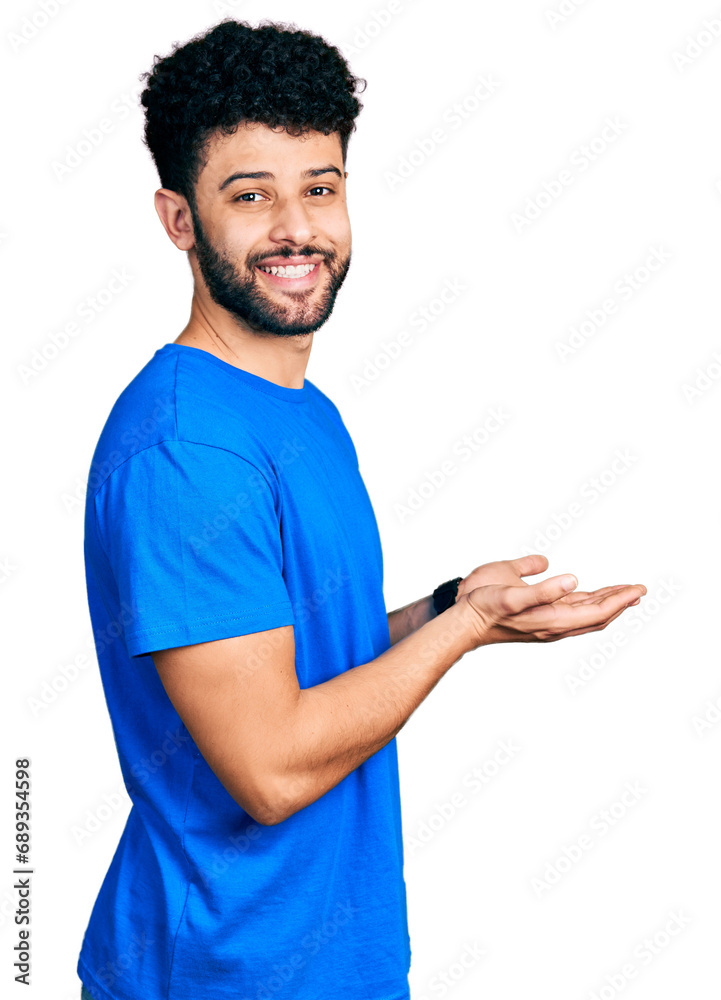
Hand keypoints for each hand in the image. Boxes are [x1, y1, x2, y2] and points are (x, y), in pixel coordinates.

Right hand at [456, 554, 645, 646]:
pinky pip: (574, 615)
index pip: (596, 611)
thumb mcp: (510, 592)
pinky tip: (589, 595)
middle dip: (619, 602)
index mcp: (551, 618)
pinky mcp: (539, 621)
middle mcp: (553, 626)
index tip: (638, 588)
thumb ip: (541, 587)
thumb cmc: (482, 605)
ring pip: (586, 616)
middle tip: (639, 589)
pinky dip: (589, 604)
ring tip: (622, 593)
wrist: (462, 622)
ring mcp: (547, 626)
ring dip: (606, 604)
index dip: (619, 600)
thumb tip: (572, 579)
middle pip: (597, 616)